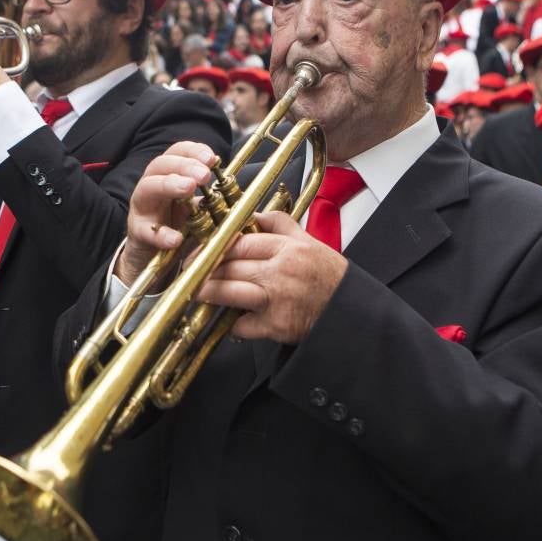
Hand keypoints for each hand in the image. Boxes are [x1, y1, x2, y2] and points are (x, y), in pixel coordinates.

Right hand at [113, 141, 219, 285]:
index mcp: (166, 176)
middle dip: (184, 165)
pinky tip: (176, 238)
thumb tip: (237, 193)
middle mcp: (151, 186)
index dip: (193, 151)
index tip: (212, 159)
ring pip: (147, 188)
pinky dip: (161, 234)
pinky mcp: (138, 232)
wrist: (151, 255)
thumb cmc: (176, 226)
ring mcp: (142, 208)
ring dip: (169, 184)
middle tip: (204, 174)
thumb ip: (210, 200)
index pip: (176, 153)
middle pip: (160, 165)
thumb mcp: (194, 209)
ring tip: (189, 188)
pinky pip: (146, 231)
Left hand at [196, 211, 347, 343]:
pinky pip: (242, 325)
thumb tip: (254, 214)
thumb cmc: (330, 278)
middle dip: (204, 269)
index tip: (201, 249)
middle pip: (229, 265)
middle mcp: (280, 272)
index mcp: (288, 248)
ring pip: (228, 292)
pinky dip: (233, 324)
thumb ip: (280, 224)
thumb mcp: (310, 242)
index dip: (214, 246)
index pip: (240, 241)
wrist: (351, 312)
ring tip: (196, 292)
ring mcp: (276, 300)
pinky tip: (229, 320)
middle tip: (190, 271)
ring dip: (208, 293)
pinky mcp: (276, 326)